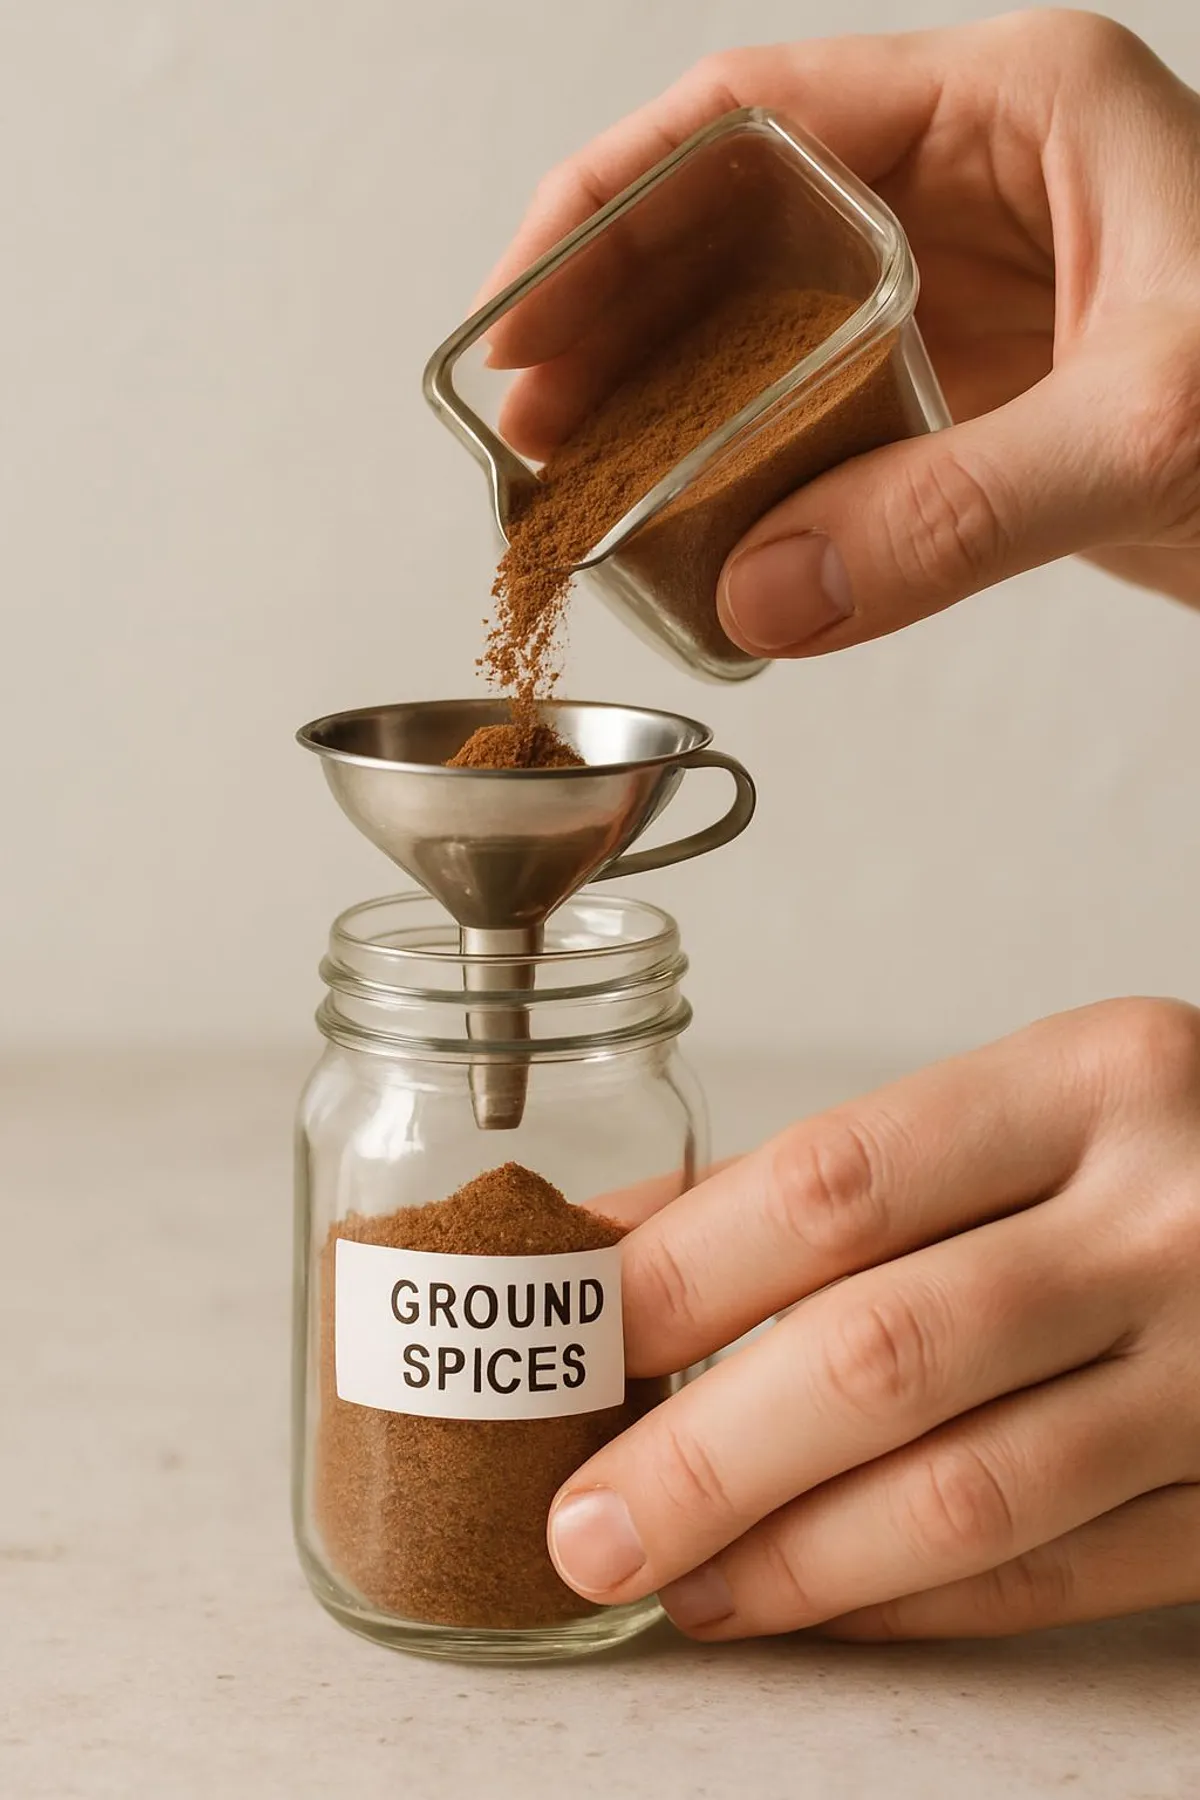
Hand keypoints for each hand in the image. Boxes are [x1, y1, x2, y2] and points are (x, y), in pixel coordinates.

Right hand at [479, 12, 1199, 655]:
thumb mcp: (1152, 433)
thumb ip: (954, 514)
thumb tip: (762, 600)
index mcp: (1015, 107)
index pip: (752, 118)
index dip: (608, 205)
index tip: (520, 307)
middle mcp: (978, 182)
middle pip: (735, 220)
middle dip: (614, 314)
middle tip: (524, 420)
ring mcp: (972, 290)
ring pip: (770, 320)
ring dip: (666, 396)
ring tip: (575, 476)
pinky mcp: (979, 392)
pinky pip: (827, 412)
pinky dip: (750, 466)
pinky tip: (692, 521)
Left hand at [548, 998, 1199, 1639]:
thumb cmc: (1170, 1152)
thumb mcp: (1036, 1106)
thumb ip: (846, 1179)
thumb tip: (619, 1253)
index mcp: (1091, 1083)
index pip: (835, 1185)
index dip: (680, 1277)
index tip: (576, 1344)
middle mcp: (1166, 1221)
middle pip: (881, 1352)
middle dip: (703, 1458)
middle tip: (587, 1518)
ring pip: (966, 1494)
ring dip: (790, 1559)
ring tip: (678, 1580)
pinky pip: (1056, 1577)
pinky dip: (912, 1603)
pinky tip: (817, 1602)